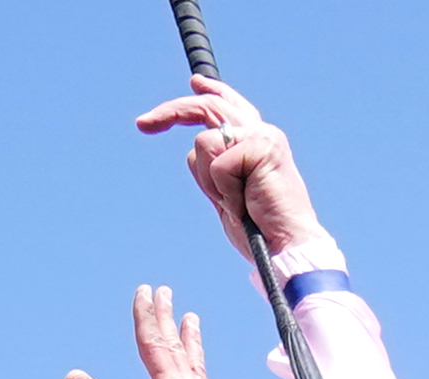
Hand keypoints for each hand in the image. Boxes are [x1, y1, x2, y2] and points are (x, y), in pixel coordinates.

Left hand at [137, 80, 330, 267]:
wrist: (286, 246)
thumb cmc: (259, 228)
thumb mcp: (227, 193)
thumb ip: (214, 166)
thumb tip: (197, 144)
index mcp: (256, 141)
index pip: (230, 105)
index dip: (211, 91)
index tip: (194, 83)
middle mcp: (261, 132)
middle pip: (207, 108)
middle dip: (171, 113)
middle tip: (142, 124)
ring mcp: (262, 136)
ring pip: (204, 143)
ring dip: (210, 182)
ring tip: (237, 204)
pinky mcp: (261, 146)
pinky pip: (217, 164)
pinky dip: (223, 191)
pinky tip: (245, 205)